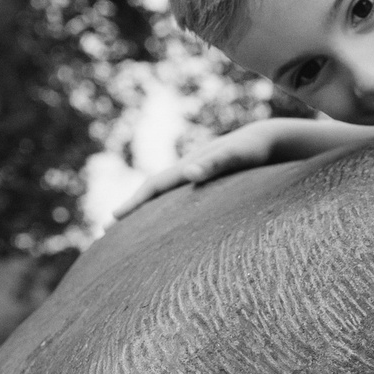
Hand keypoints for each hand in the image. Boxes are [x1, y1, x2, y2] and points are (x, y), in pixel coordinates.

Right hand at [112, 123, 286, 218]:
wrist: (267, 139)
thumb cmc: (253, 150)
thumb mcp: (237, 156)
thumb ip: (215, 164)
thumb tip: (188, 173)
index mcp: (189, 166)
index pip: (154, 186)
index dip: (133, 203)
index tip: (112, 218)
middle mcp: (187, 171)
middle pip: (152, 192)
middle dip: (130, 211)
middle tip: (105, 231)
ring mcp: (195, 177)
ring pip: (163, 197)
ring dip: (144, 213)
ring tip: (128, 233)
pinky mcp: (207, 184)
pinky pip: (179, 201)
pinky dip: (165, 213)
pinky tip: (164, 226)